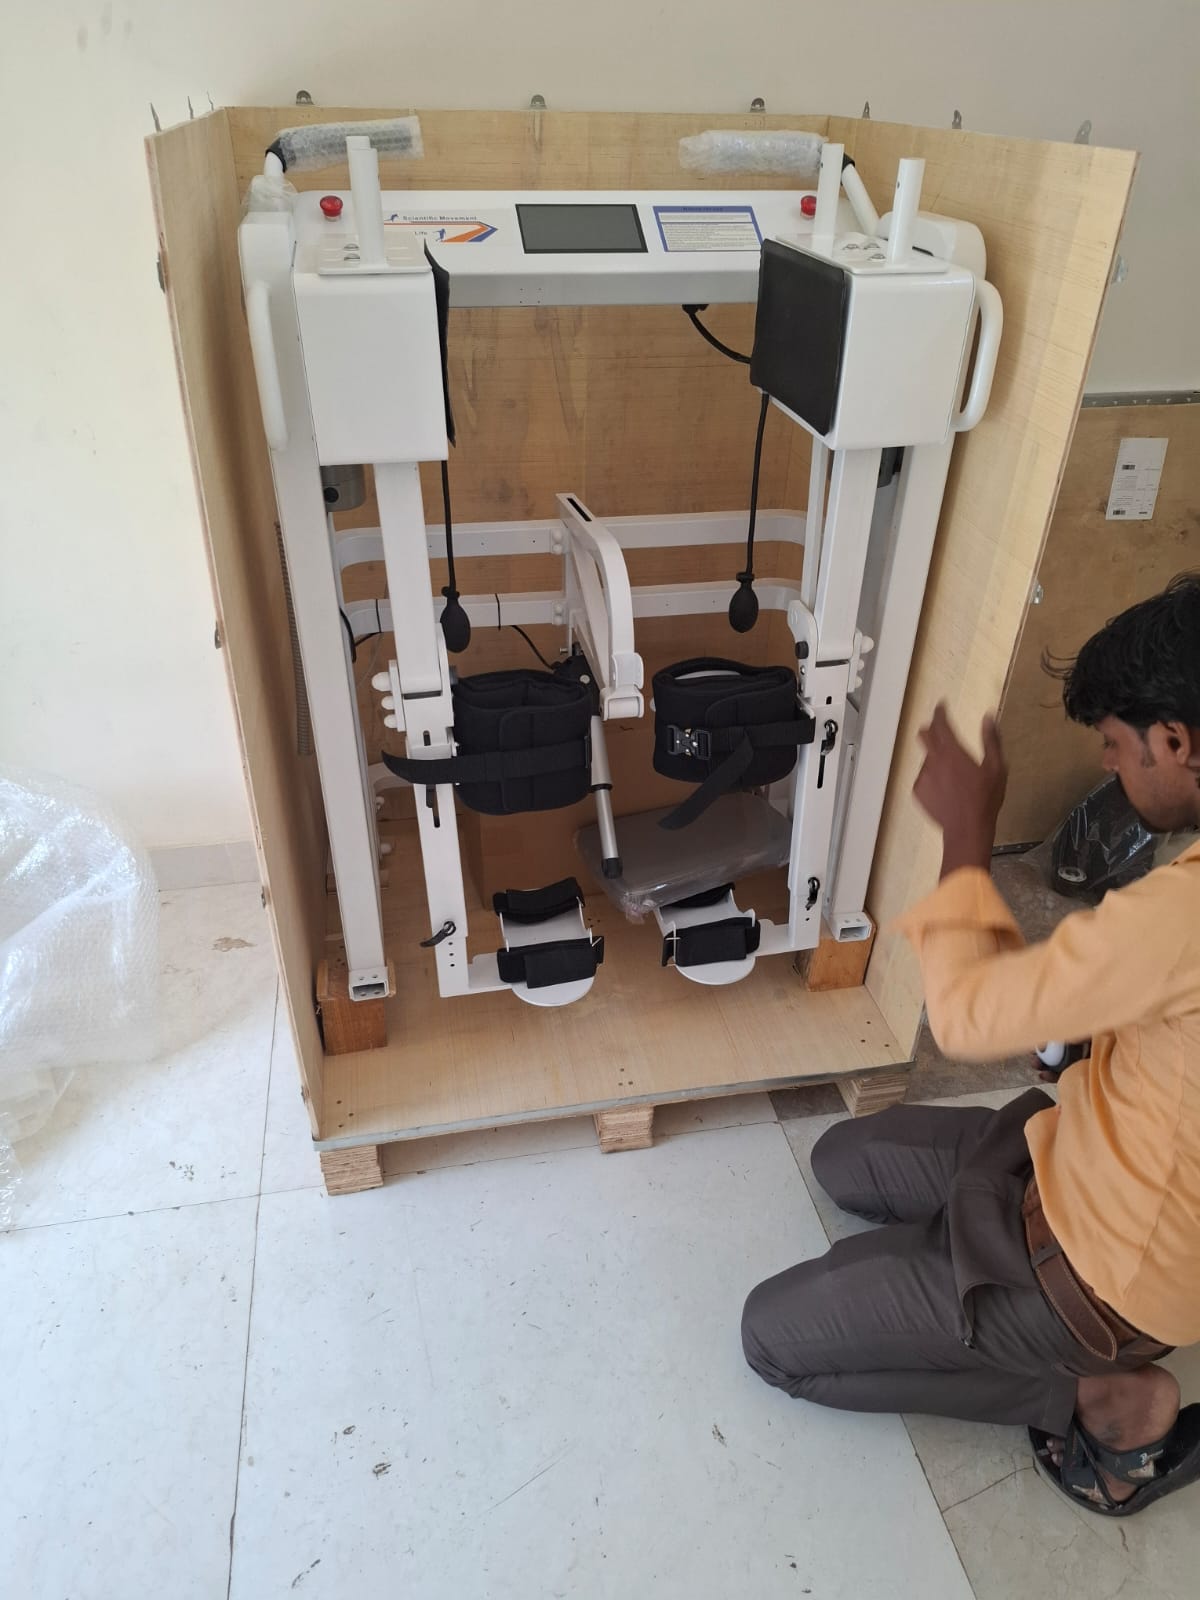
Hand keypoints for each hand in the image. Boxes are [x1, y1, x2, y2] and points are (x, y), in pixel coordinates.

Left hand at [913, 704, 1007, 876]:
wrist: (967, 828)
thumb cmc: (986, 798)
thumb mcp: (996, 768)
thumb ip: (991, 740)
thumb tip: (988, 717)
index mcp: (952, 751)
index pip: (940, 724)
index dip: (940, 712)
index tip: (941, 705)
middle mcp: (933, 760)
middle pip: (924, 735)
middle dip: (931, 729)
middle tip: (941, 730)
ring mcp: (923, 776)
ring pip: (927, 759)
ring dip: (936, 759)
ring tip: (953, 774)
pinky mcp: (918, 792)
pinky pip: (924, 778)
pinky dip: (933, 777)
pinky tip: (946, 789)